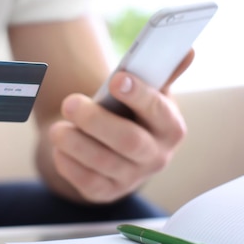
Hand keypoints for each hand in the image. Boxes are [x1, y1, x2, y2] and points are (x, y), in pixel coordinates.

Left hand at [47, 52, 192, 202]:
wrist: (113, 144)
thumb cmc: (131, 111)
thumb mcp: (147, 91)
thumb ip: (161, 71)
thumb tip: (187, 51)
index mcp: (170, 128)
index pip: (159, 112)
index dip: (139, 96)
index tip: (116, 79)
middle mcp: (156, 156)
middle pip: (129, 141)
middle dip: (97, 121)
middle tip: (70, 102)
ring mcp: (132, 178)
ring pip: (103, 162)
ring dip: (75, 143)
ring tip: (56, 128)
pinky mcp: (107, 192)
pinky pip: (86, 182)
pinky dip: (68, 164)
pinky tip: (59, 147)